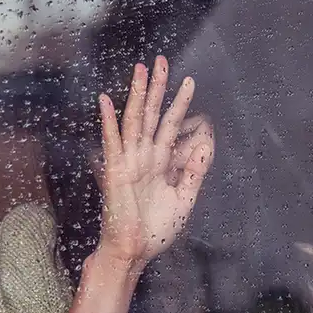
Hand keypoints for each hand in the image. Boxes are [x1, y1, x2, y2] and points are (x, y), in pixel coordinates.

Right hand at [97, 56, 213, 265]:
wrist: (135, 251)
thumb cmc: (156, 229)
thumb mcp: (183, 199)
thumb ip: (194, 172)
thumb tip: (206, 145)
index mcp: (161, 162)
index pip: (171, 125)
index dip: (179, 104)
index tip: (189, 82)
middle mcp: (145, 156)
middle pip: (152, 115)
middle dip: (157, 88)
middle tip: (161, 61)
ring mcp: (129, 161)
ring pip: (134, 121)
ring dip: (136, 95)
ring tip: (141, 70)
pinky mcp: (115, 171)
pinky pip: (112, 143)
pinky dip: (108, 123)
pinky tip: (106, 102)